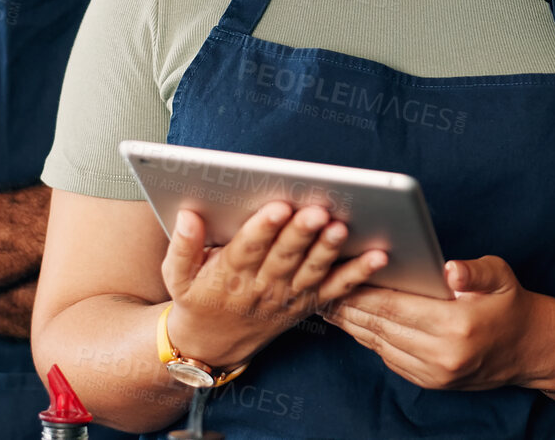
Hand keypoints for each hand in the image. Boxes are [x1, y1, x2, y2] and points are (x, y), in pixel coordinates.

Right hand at [162, 202, 383, 367]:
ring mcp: (287, 296)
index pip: (246, 249)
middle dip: (300, 233)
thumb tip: (189, 215)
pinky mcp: (306, 303)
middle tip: (316, 211)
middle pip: (284, 257)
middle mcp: (261, 286)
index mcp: (228, 275)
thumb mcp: (176, 277)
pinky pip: (335, 289)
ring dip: (328, 249)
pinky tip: (378, 257)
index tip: (276, 208)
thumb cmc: (196, 301)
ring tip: (340, 228)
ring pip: (311, 271)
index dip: (262, 229)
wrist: (212, 346)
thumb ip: (181, 247)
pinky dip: (357, 274)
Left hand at [323, 256, 554, 391]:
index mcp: (457, 326)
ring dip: (352, 324)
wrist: (529, 349)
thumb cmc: (510, 304)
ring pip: (379, 345)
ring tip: (330, 301)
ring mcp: (435, 374)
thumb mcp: (500, 276)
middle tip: (322, 283)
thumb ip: (473, 270)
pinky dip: (368, 339)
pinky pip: (389, 358)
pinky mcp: (430, 382)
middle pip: (380, 326)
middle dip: (349, 305)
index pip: (395, 307)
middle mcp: (443, 356)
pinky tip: (355, 321)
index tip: (340, 273)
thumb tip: (449, 268)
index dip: (363, 291)